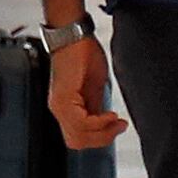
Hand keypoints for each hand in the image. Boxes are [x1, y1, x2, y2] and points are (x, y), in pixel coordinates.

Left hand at [46, 29, 126, 149]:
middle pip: (78, 142)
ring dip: (102, 132)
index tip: (118, 127)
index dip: (101, 138)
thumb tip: (105, 125)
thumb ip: (96, 108)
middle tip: (118, 127)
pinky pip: (80, 123)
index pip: (80, 137)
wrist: (74, 34)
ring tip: (116, 121)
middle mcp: (59, 109)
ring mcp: (59, 105)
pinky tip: (109, 115)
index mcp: (66, 108)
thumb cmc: (83, 54)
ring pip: (78, 137)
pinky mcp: (63, 99)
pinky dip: (97, 123)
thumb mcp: (94, 87)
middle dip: (102, 139)